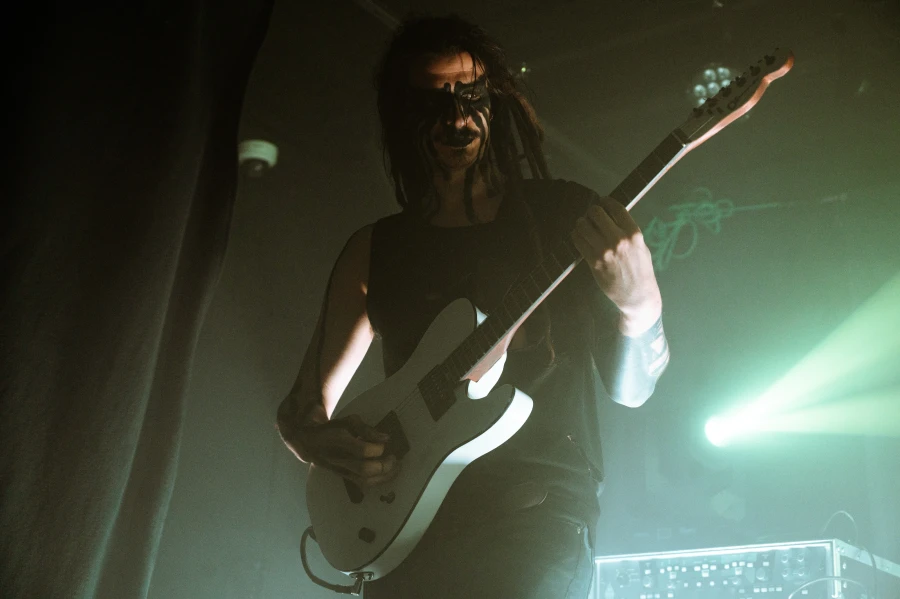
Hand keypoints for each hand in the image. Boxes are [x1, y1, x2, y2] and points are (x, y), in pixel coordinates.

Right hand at [279, 409, 399, 487]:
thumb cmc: (333, 429)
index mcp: (339, 440)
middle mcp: (339, 458)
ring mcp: (341, 470)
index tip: (386, 442)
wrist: (310, 443)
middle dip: (384, 465)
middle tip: (395, 458)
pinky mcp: (344, 477)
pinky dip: (378, 481)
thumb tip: (386, 438)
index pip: (362, 450)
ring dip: (384, 477)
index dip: (377, 448)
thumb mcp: (348, 421)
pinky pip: (363, 485)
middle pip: (364, 469)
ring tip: (395, 468)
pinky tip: (387, 474)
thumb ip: (367, 429)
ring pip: (365, 481)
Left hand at [571, 197, 661, 334]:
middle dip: (592, 212)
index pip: (616, 208)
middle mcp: (618, 240)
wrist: (637, 295)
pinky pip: (578, 241)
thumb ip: (628, 231)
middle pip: (596, 213)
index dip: (606, 201)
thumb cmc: (641, 270)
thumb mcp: (642, 247)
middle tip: (591, 215)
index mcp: (634, 234)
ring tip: (584, 225)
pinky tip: (580, 236)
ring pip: (583, 226)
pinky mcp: (593, 262)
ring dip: (581, 223)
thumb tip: (612, 216)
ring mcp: (604, 251)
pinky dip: (576, 236)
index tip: (603, 201)